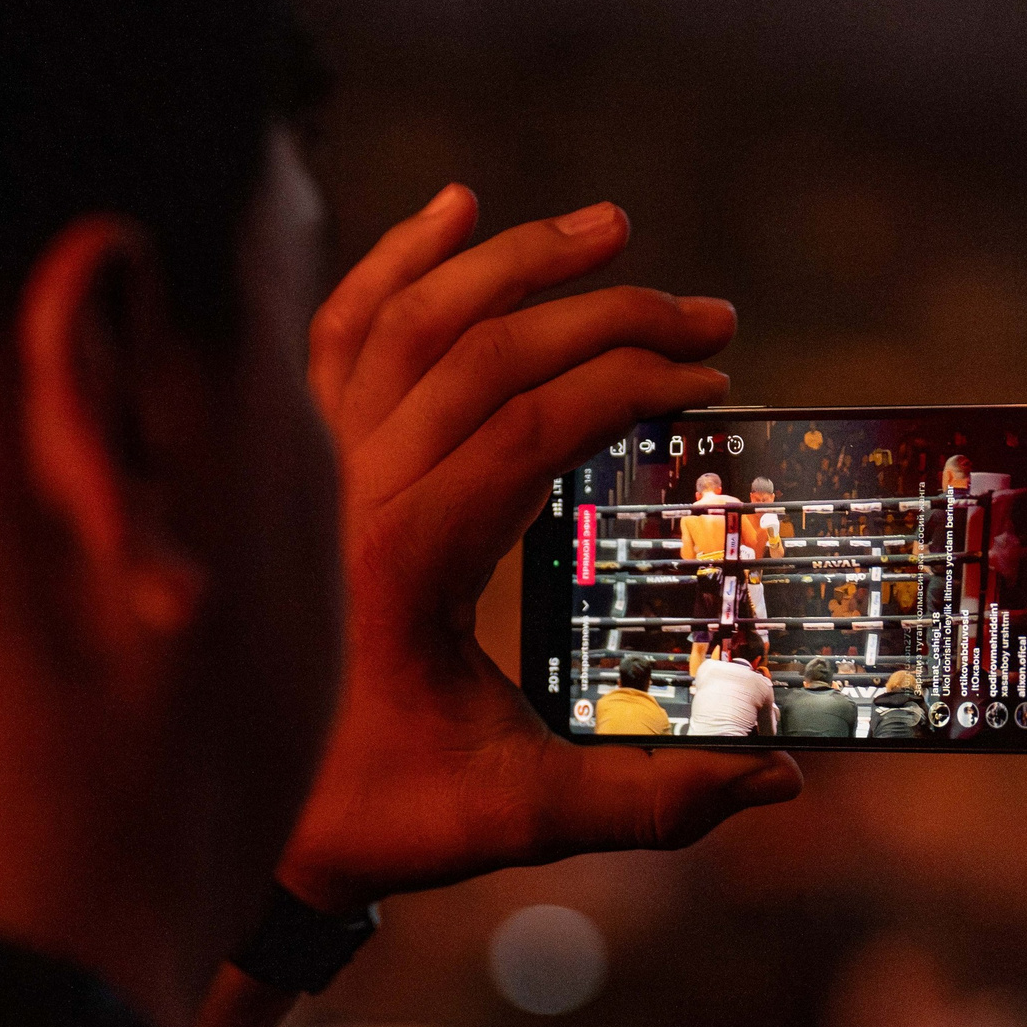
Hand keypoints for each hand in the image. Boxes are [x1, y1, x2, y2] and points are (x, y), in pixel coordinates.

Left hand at [277, 187, 801, 908]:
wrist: (248, 813)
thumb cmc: (382, 816)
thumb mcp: (516, 817)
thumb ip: (649, 801)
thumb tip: (778, 781)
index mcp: (405, 558)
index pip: (534, 423)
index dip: (633, 386)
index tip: (712, 384)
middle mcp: (348, 488)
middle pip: (486, 351)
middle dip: (608, 314)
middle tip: (708, 315)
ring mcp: (312, 462)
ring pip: (412, 317)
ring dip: (513, 260)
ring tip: (609, 227)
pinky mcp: (296, 455)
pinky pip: (340, 330)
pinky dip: (394, 261)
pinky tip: (455, 208)